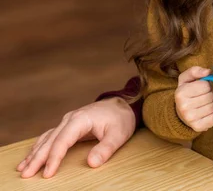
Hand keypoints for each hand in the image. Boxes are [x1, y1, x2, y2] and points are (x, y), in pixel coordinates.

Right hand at [17, 97, 135, 178]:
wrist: (123, 104)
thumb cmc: (121, 118)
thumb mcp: (118, 134)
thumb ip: (106, 149)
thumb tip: (91, 163)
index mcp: (80, 119)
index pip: (62, 141)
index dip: (54, 158)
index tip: (47, 173)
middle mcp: (70, 119)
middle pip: (50, 140)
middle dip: (37, 158)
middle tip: (26, 174)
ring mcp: (68, 121)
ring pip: (47, 138)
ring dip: (35, 153)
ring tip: (23, 168)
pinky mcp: (69, 125)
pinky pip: (51, 136)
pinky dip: (40, 147)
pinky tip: (32, 156)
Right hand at [175, 66, 212, 131]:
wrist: (180, 113)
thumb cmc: (186, 93)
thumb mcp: (186, 79)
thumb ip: (195, 71)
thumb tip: (208, 71)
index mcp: (181, 93)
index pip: (206, 85)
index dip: (208, 86)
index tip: (204, 88)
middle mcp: (184, 106)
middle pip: (211, 96)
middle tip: (208, 96)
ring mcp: (190, 118)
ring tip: (210, 103)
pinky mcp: (198, 127)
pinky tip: (211, 111)